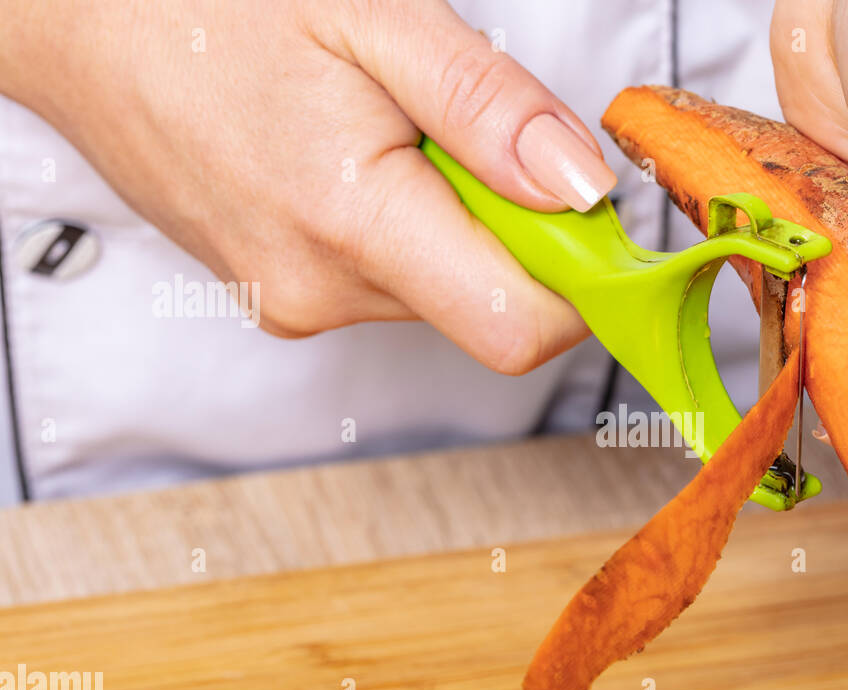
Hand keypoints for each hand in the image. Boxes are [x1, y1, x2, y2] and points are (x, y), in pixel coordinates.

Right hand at [0, 0, 615, 370]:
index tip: (594, 219)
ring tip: (383, 131)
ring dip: (451, 219)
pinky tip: (352, 159)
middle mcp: (321, 292)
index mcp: (353, 226)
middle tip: (458, 130)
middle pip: (489, 305)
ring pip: (441, 290)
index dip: (582, 283)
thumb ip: (490, 110)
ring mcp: (295, 301)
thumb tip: (585, 190)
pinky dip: (404, 226)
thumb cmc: (211, 5)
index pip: (520, 327)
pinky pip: (389, 280)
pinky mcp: (283, 296)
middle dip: (511, 227)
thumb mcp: (374, 20)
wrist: (80, 21)